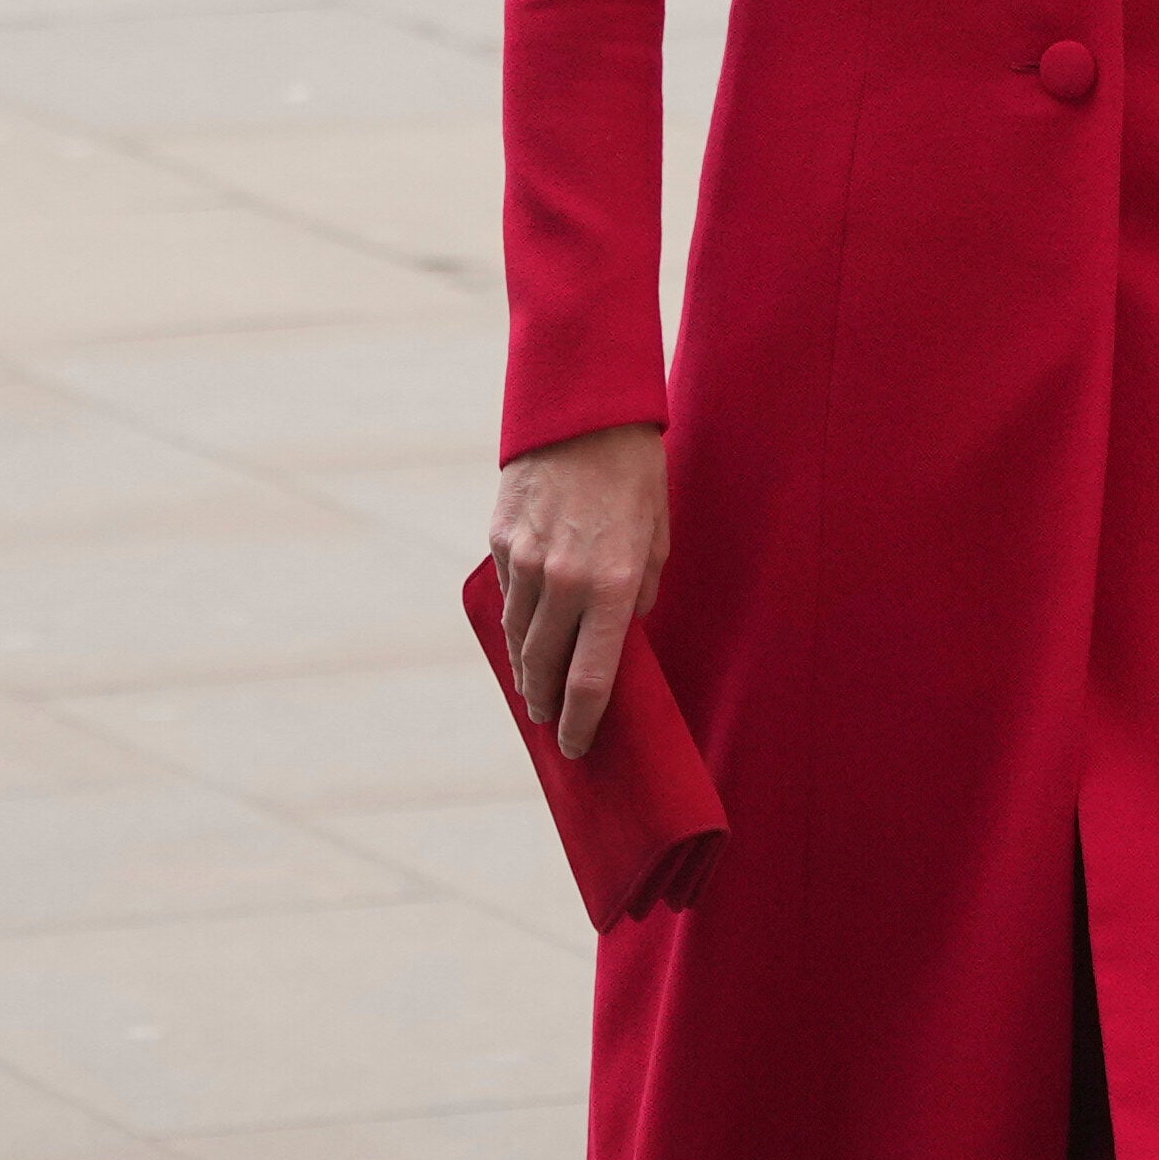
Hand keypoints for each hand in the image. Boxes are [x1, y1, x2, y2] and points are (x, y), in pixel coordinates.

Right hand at [489, 422, 669, 752]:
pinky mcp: (501, 540)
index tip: (577, 747)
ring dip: (525, 670)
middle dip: (547, 703)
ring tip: (533, 692)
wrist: (582, 412)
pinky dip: (515, 621)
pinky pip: (508, 595)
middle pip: (545, 666)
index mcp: (613, 586)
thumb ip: (641, 590)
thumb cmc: (634, 473)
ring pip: (518, 636)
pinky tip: (522, 635)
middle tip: (550, 724)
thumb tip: (624, 630)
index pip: (590, 679)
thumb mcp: (657, 535)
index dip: (582, 723)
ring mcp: (525, 561)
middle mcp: (565, 581)